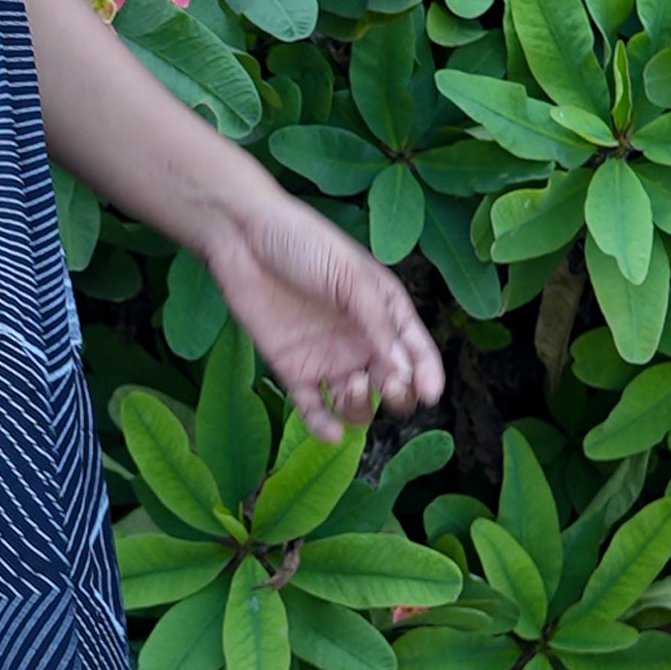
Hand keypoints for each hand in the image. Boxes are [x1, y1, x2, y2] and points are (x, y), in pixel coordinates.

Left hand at [205, 186, 444, 445]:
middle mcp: (361, 340)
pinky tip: (329, 432)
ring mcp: (328, 358)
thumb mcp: (350, 276)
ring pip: (356, 404)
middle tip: (387, 385)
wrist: (242, 237)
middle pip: (392, 384)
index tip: (428, 394)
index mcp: (385, 311)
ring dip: (359, 407)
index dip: (427, 375)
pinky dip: (323, 426)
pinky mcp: (293, 370)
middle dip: (396, 394)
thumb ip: (378, 324)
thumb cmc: (303, 243)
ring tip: (348, 386)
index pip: (417, 352)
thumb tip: (403, 372)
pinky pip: (313, 409)